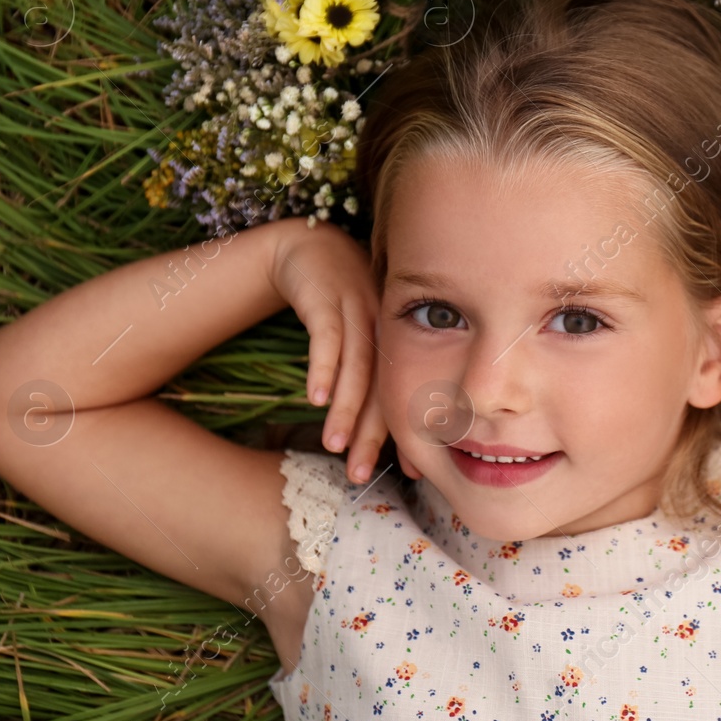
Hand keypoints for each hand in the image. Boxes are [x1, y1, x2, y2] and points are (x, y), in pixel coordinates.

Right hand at [268, 218, 386, 482]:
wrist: (308, 248)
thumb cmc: (337, 302)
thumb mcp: (360, 337)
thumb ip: (369, 378)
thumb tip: (371, 436)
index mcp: (400, 340)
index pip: (406, 394)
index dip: (408, 434)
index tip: (412, 472)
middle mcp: (385, 325)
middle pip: (383, 386)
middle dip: (373, 433)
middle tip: (361, 472)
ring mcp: (357, 308)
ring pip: (356, 366)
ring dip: (345, 408)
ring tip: (335, 445)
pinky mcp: (326, 297)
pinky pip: (327, 336)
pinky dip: (323, 367)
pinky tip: (316, 397)